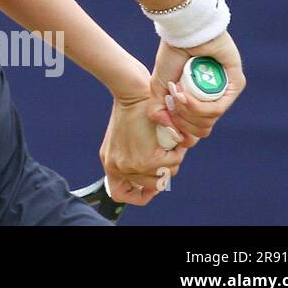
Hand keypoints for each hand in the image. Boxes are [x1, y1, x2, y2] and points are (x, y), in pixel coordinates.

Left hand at [100, 74, 185, 206]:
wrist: (132, 93)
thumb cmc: (133, 110)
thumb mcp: (127, 139)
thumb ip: (135, 158)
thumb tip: (156, 183)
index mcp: (110, 163)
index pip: (121, 194)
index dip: (138, 194)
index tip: (152, 186)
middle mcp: (117, 167)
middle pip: (150, 185)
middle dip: (163, 170)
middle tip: (166, 151)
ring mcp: (131, 166)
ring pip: (163, 176)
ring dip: (171, 160)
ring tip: (169, 143)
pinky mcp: (146, 160)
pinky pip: (171, 165)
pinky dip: (176, 152)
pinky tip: (173, 138)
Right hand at [148, 31, 245, 144]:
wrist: (183, 32)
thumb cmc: (172, 54)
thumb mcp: (159, 86)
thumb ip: (159, 110)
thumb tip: (170, 132)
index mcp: (200, 99)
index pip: (195, 128)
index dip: (180, 128)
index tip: (167, 118)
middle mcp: (214, 97)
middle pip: (202, 128)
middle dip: (182, 121)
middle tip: (172, 103)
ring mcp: (225, 92)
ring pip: (209, 120)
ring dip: (187, 111)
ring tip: (176, 95)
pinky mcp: (235, 84)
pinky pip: (217, 108)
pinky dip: (197, 107)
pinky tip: (183, 96)